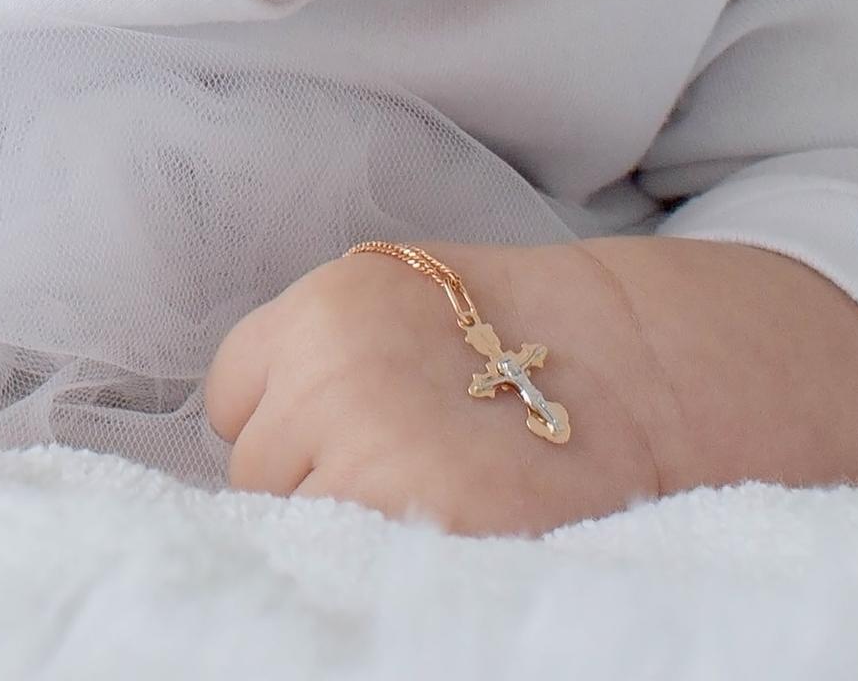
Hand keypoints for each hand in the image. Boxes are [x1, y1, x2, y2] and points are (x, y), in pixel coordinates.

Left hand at [204, 242, 667, 534]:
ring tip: (416, 492)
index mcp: (319, 310)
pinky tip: (428, 523)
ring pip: (296, 520)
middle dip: (308, 472)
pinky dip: (377, 552)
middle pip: (256, 467)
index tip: (332, 424)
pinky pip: (349, 558)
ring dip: (341, 517)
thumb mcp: (394, 299)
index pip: (229, 395)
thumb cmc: (507, 336)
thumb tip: (257, 424)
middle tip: (392, 462)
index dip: (279, 417)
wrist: (628, 365)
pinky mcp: (414, 524)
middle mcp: (328, 377)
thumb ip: (317, 349)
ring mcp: (367, 454)